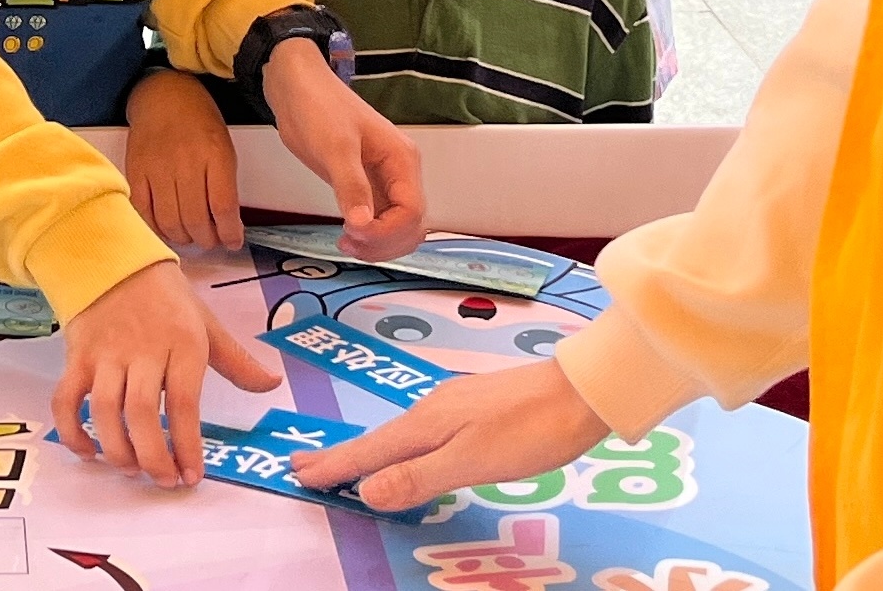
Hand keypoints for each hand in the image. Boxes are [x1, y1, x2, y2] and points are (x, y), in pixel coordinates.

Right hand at [48, 258, 277, 487]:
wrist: (113, 260)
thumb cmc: (166, 298)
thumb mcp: (206, 323)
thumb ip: (237, 361)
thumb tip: (272, 384)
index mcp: (181, 343)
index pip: (184, 402)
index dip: (187, 444)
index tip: (192, 476)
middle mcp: (142, 351)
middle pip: (141, 411)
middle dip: (152, 456)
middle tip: (163, 482)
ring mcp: (105, 355)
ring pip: (104, 409)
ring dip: (116, 448)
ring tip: (132, 470)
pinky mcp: (76, 358)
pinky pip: (66, 399)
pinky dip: (72, 431)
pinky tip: (88, 453)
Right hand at [124, 69, 242, 249]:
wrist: (163, 94)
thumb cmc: (198, 120)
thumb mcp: (223, 145)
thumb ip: (225, 183)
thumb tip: (226, 223)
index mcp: (215, 154)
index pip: (223, 207)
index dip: (229, 233)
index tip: (233, 242)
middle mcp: (186, 162)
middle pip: (196, 219)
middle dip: (207, 240)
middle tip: (211, 241)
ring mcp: (158, 167)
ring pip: (170, 221)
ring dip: (183, 237)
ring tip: (191, 236)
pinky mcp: (136, 171)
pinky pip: (145, 211)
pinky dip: (157, 227)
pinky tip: (167, 227)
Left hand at [259, 37, 425, 262]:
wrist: (297, 89)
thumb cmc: (319, 109)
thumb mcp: (335, 148)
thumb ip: (351, 187)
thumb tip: (362, 226)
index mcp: (402, 160)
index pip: (412, 211)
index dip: (387, 232)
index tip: (354, 234)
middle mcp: (400, 174)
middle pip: (411, 225)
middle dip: (384, 242)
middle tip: (348, 244)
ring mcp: (384, 181)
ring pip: (397, 227)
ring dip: (378, 244)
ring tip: (345, 243)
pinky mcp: (365, 186)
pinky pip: (379, 221)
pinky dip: (369, 236)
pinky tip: (346, 237)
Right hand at [295, 360, 606, 512]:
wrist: (584, 391)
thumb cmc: (531, 430)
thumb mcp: (472, 461)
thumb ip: (419, 477)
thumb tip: (365, 491)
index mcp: (427, 424)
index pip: (370, 451)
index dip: (335, 465)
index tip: (298, 473)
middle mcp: (433, 409)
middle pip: (378, 439)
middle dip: (341, 455)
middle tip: (304, 466)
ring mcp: (455, 405)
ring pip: (400, 434)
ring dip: (369, 450)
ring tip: (347, 463)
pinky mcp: (475, 407)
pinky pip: (422, 430)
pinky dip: (400, 444)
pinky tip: (408, 450)